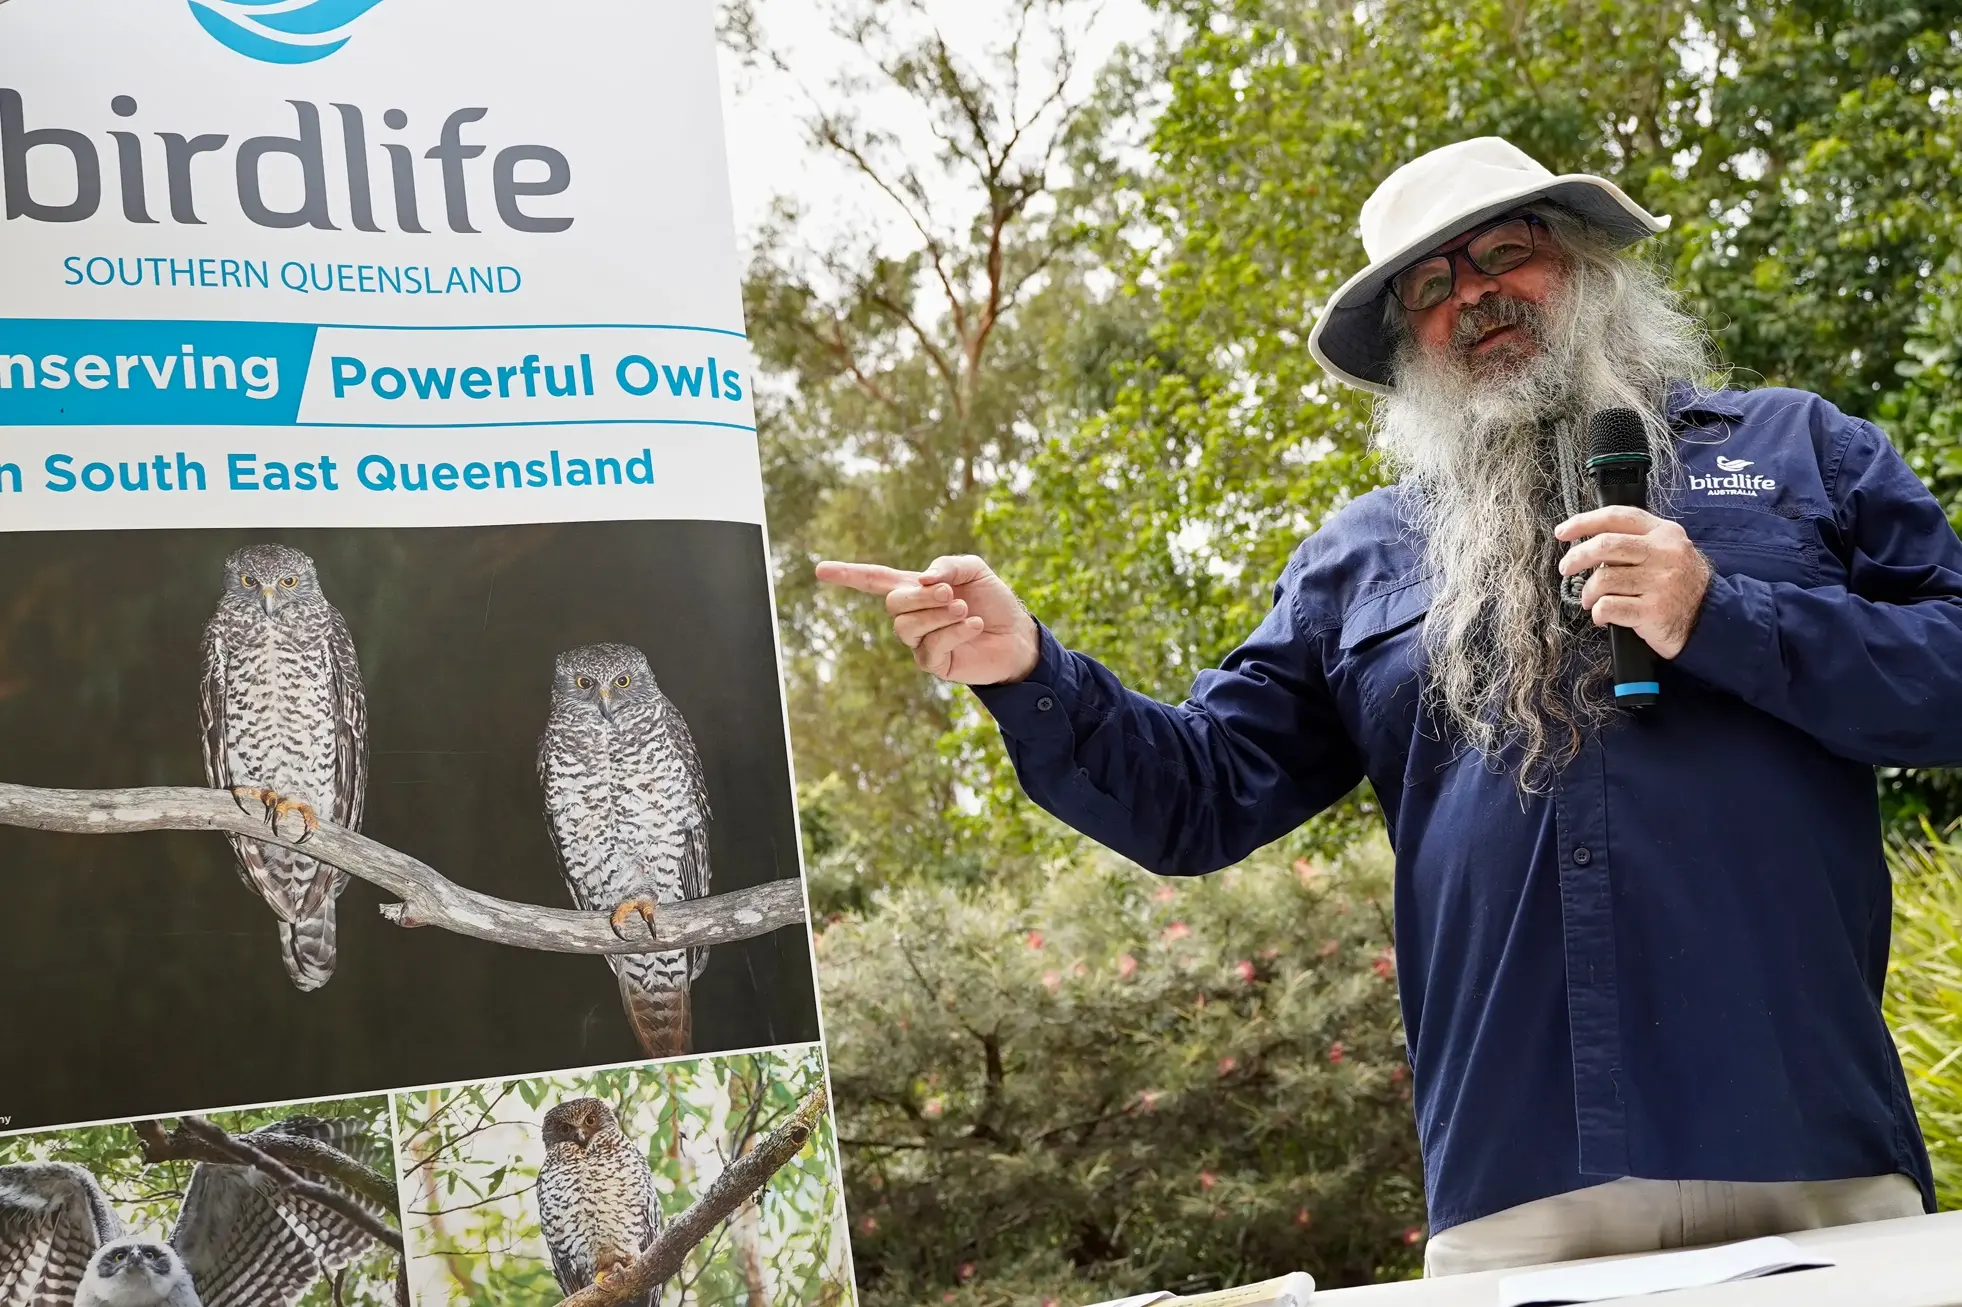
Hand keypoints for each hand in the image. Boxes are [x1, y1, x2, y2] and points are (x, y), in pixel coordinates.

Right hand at [814, 553, 1040, 684]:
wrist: (1019, 635)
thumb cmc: (994, 601)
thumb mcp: (974, 570)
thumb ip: (947, 565)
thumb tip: (922, 579)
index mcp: (916, 590)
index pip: (875, 581)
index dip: (848, 575)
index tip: (819, 570)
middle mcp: (913, 617)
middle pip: (893, 604)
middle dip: (920, 597)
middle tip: (950, 593)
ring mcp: (921, 642)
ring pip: (906, 627)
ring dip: (937, 614)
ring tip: (964, 609)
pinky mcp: (935, 664)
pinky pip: (930, 647)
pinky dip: (953, 632)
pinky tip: (974, 625)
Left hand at [1555, 506, 1712, 658]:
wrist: (1711, 618)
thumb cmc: (1679, 584)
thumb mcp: (1668, 551)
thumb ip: (1636, 542)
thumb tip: (1591, 545)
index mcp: (1663, 533)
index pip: (1617, 516)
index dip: (1584, 522)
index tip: (1563, 532)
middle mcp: (1663, 553)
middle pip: (1606, 545)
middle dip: (1577, 557)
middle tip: (1566, 569)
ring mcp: (1660, 582)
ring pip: (1603, 579)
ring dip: (1588, 593)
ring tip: (1591, 600)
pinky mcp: (1654, 611)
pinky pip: (1608, 607)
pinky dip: (1597, 613)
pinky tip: (1603, 616)